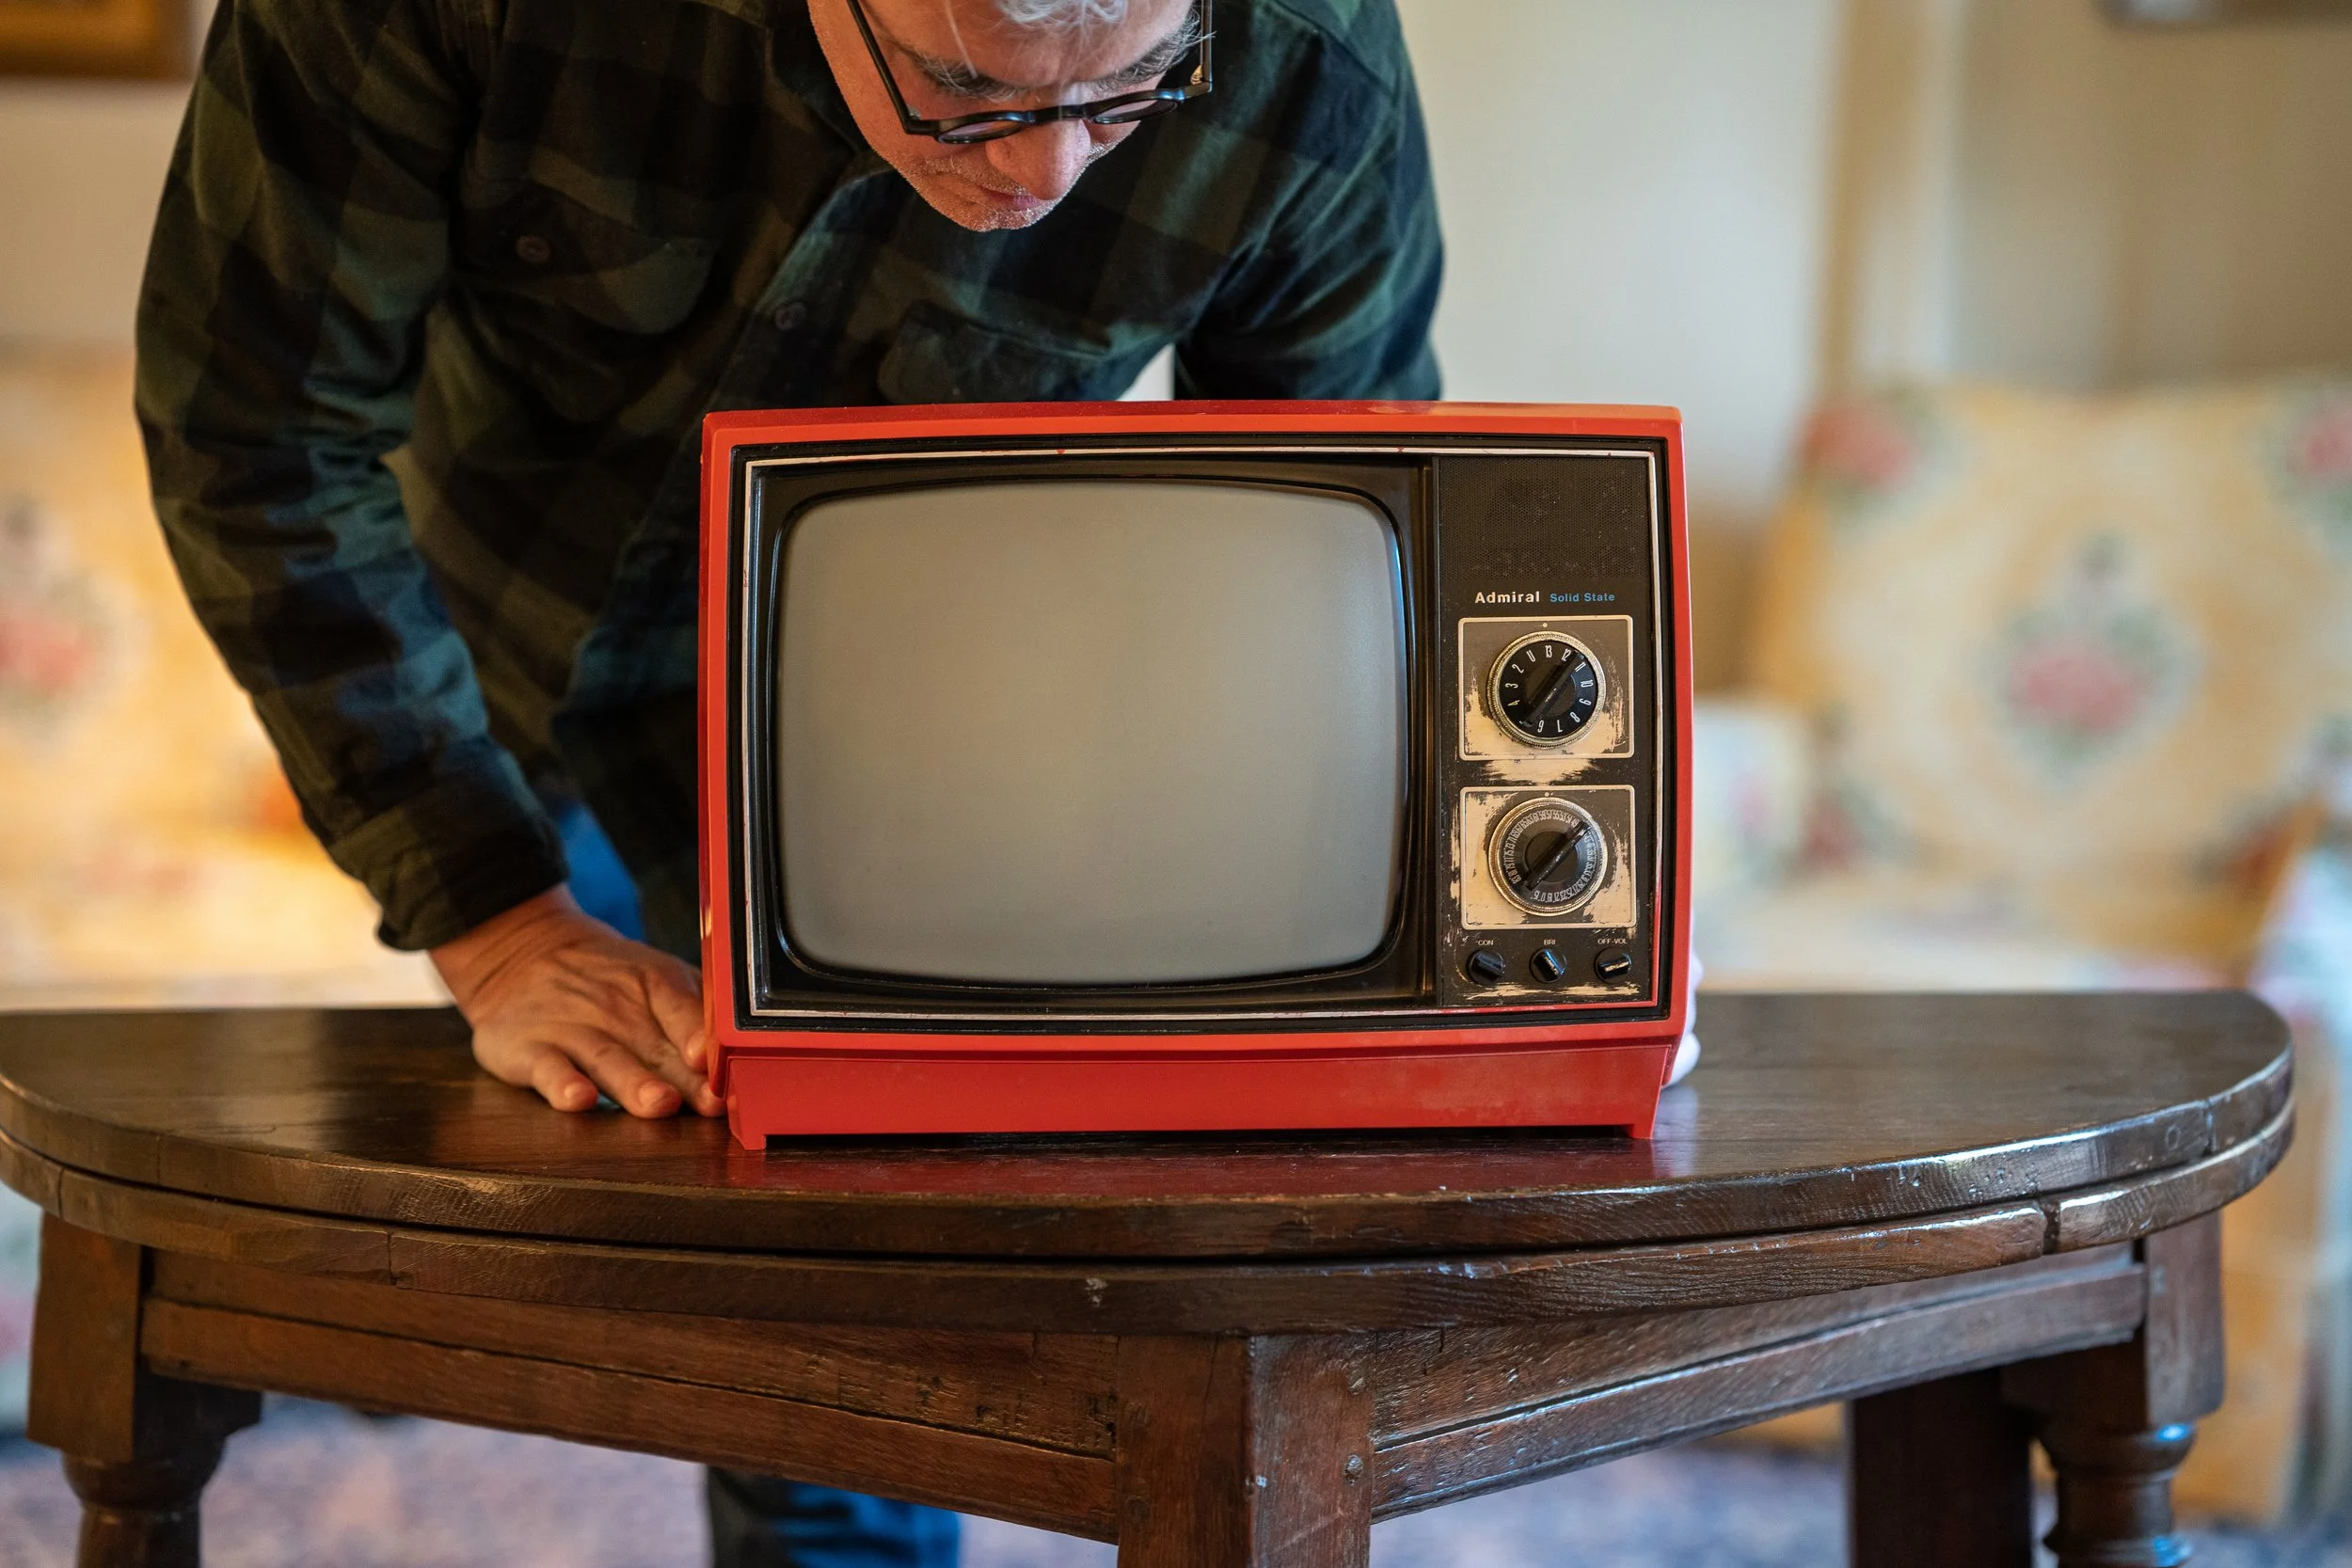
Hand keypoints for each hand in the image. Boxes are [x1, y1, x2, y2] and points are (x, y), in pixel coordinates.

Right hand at [431, 888, 722, 1117]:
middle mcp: (615, 1007)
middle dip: (686, 1078)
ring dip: (635, 1083)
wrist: (522, 951)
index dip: (703, 1035)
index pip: (685, 1009)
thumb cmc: (607, 980)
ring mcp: (572, 1028)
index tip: (719, 1059)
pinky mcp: (530, 1049)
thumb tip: (741, 1057)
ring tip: (659, 1104)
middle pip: (657, 1048)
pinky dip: (561, 1084)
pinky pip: (547, 1067)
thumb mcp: (654, 979)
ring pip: (608, 1058)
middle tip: (710, 1100)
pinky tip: (578, 1099)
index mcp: (654, 984)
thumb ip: (695, 1015)